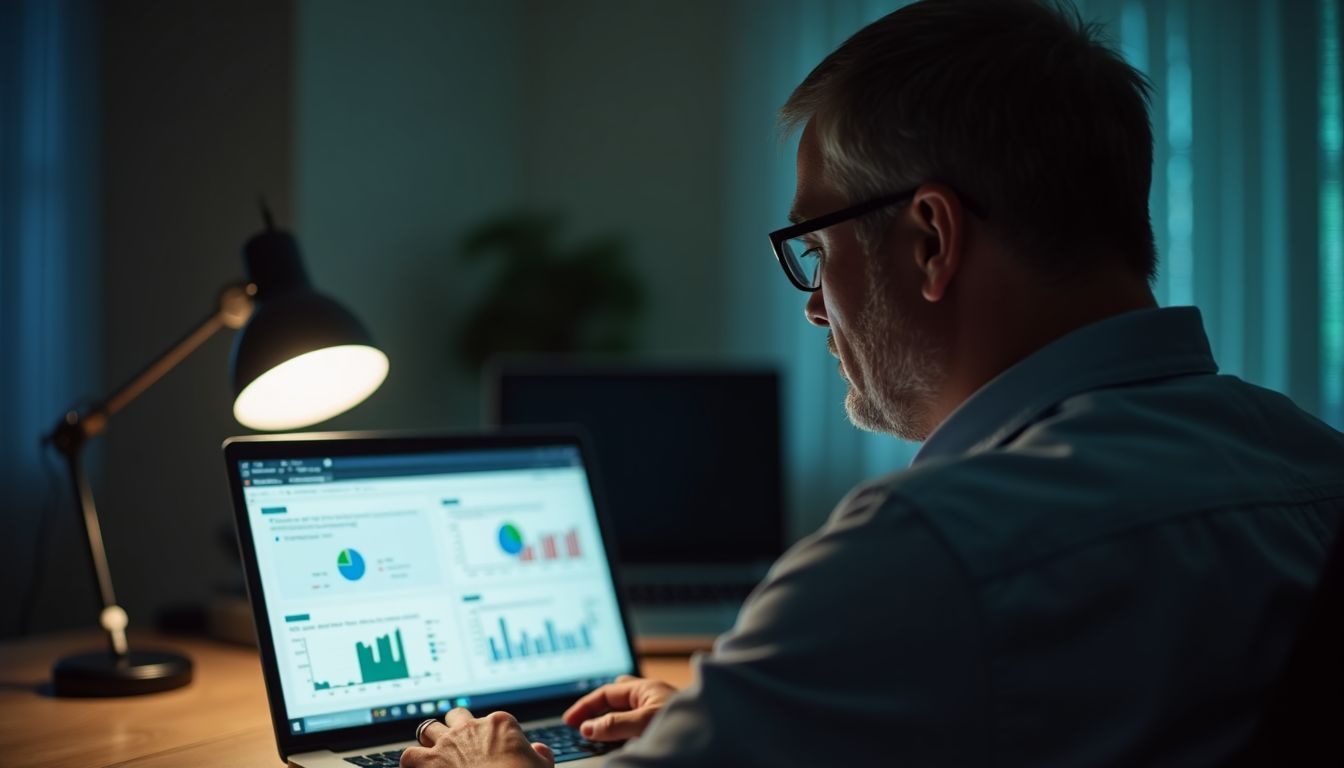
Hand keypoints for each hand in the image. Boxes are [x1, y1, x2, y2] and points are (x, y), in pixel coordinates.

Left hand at [401, 707, 553, 767]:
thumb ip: (541, 755)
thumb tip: (539, 750)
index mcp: (500, 724)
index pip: (492, 720)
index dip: (490, 736)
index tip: (492, 750)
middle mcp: (471, 728)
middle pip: (456, 716)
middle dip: (455, 728)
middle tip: (458, 745)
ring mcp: (447, 743)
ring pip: (428, 729)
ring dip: (430, 741)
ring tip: (433, 755)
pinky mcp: (427, 762)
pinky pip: (408, 755)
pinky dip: (411, 762)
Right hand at [562, 674, 678, 741]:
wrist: (719, 732)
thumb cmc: (687, 724)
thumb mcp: (644, 722)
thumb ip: (615, 724)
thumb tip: (588, 727)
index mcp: (646, 688)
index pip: (607, 692)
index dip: (585, 706)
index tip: (569, 721)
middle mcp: (652, 696)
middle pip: (616, 697)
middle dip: (596, 708)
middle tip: (578, 724)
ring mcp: (659, 709)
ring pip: (626, 710)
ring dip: (609, 718)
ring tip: (594, 731)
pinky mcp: (664, 724)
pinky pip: (636, 722)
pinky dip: (622, 728)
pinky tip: (620, 738)